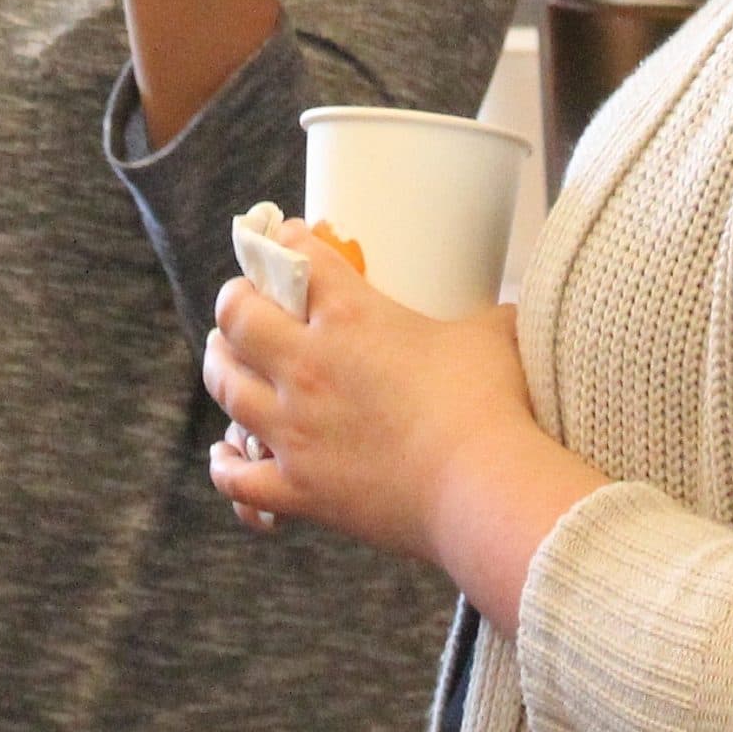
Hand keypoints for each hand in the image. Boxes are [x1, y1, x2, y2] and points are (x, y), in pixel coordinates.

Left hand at [204, 229, 604, 629]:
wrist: (483, 492)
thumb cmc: (492, 405)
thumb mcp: (493, 332)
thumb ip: (487, 312)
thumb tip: (511, 306)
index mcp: (350, 316)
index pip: (294, 257)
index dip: (285, 241)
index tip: (288, 240)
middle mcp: (307, 366)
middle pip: (236, 316)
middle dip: (236, 303)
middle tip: (245, 303)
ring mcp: (295, 430)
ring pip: (225, 387)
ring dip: (221, 367)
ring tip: (225, 359)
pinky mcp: (299, 489)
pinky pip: (237, 477)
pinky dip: (227, 465)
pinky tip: (226, 455)